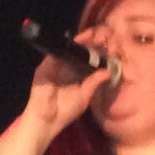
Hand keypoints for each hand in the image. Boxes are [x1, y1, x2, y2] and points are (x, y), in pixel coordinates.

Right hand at [22, 25, 115, 139]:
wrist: (46, 121)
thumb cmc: (64, 112)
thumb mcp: (84, 96)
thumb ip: (94, 83)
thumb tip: (108, 71)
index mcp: (75, 77)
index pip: (87, 61)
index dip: (97, 53)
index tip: (108, 45)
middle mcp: (65, 69)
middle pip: (78, 53)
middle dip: (90, 44)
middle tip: (102, 35)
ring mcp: (54, 67)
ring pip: (68, 51)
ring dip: (79, 43)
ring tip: (92, 34)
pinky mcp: (45, 67)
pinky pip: (56, 54)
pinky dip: (65, 48)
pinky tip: (76, 42)